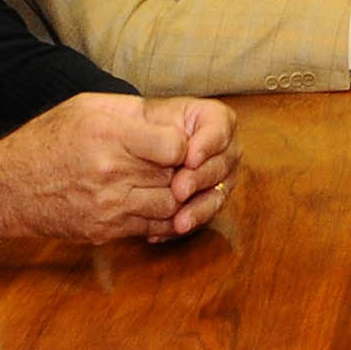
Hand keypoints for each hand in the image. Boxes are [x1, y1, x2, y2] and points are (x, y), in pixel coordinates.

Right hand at [0, 93, 235, 247]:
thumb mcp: (85, 107)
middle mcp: (111, 172)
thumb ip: (130, 111)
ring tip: (169, 184)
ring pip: (171, 207)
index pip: (175, 147)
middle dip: (184, 172)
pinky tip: (156, 203)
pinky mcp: (106, 231)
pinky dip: (163, 219)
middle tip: (181, 166)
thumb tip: (171, 118)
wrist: (7, 188)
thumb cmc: (46, 140)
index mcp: (108, 135)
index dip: (184, 147)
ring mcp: (109, 206)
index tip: (176, 146)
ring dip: (177, 197)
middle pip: (176, 177)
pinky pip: (152, 228)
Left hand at [147, 96, 236, 241]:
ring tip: (179, 222)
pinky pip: (202, 217)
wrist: (127, 148)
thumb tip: (177, 149)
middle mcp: (223, 150)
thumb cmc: (134, 124)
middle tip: (179, 190)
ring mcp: (218, 178)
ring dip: (198, 210)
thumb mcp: (141, 115)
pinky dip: (184, 225)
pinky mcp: (206, 202)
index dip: (208, 144)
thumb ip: (159, 129)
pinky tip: (162, 233)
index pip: (220, 129)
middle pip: (222, 165)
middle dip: (200, 179)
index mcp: (213, 120)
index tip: (189, 157)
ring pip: (217, 196)